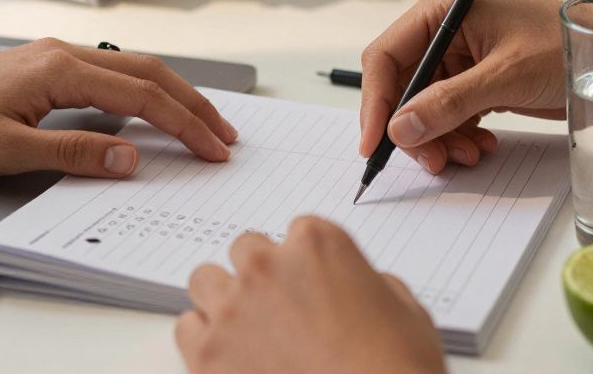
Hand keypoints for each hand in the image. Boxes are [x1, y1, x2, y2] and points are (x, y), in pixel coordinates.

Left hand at [0, 38, 236, 176]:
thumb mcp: (7, 152)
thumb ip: (73, 154)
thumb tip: (131, 158)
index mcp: (59, 69)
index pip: (141, 97)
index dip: (183, 125)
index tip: (212, 150)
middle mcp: (63, 53)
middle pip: (149, 72)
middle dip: (193, 104)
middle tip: (224, 135)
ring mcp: (56, 56)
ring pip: (133, 68)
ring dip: (171, 95)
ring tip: (200, 123)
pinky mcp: (47, 65)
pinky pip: (111, 72)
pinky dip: (144, 91)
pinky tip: (150, 110)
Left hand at [176, 217, 445, 373]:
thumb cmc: (395, 369)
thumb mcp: (406, 310)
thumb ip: (369, 283)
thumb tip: (357, 288)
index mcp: (318, 244)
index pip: (296, 232)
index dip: (306, 263)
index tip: (312, 285)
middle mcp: (269, 267)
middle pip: (246, 250)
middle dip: (262, 275)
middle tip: (281, 308)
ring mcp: (233, 309)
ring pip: (206, 281)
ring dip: (224, 299)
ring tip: (248, 329)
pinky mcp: (207, 355)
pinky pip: (186, 328)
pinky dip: (203, 339)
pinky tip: (229, 357)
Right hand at [360, 0, 566, 172]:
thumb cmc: (566, 45)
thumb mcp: (506, 75)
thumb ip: (450, 102)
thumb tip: (402, 127)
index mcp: (444, 8)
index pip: (387, 56)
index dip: (376, 101)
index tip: (375, 142)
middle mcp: (445, 29)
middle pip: (402, 87)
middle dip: (414, 127)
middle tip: (432, 159)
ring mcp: (459, 56)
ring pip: (424, 106)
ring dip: (439, 137)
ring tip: (469, 153)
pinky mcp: (474, 79)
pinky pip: (448, 113)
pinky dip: (457, 135)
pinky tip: (480, 144)